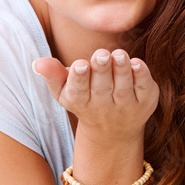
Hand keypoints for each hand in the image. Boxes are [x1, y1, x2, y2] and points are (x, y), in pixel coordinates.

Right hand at [32, 48, 157, 140]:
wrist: (113, 130)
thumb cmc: (85, 99)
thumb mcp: (64, 91)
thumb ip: (53, 75)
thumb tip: (38, 63)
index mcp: (80, 101)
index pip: (78, 91)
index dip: (79, 78)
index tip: (80, 65)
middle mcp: (104, 106)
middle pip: (102, 88)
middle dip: (102, 70)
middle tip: (101, 54)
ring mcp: (126, 105)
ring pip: (124, 88)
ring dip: (122, 71)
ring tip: (120, 54)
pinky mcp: (145, 101)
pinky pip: (144, 89)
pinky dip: (142, 77)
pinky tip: (137, 63)